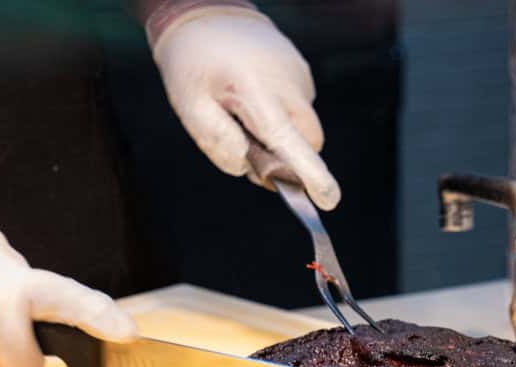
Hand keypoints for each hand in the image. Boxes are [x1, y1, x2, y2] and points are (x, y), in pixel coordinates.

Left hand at [150, 7, 340, 209]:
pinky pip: (298, 105)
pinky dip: (281, 111)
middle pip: (307, 142)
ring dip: (281, 132)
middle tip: (251, 150)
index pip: (290, 142)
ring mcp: (297, 75)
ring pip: (302, 125)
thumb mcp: (188, 105)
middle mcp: (285, 84)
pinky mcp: (300, 69)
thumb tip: (246, 167)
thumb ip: (217, 142)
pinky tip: (254, 94)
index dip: (309, 175)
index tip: (327, 199)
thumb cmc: (193, 63)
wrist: (205, 13)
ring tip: (245, 111)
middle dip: (289, 157)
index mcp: (255, 94)